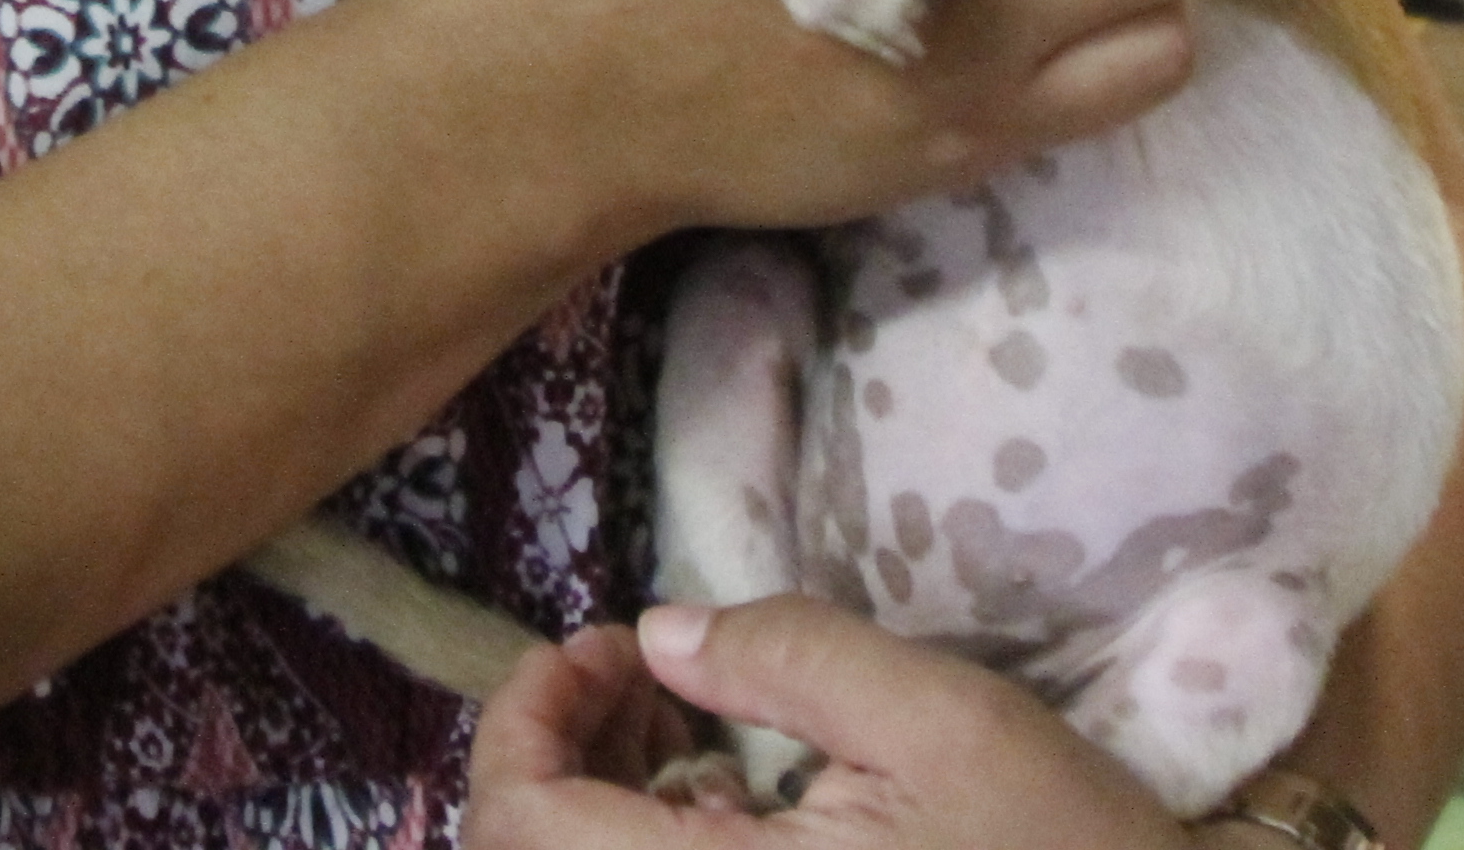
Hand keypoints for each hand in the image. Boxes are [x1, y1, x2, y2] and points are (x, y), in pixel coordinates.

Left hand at [468, 600, 1186, 845]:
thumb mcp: (938, 719)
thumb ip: (787, 658)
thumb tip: (659, 635)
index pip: (525, 824)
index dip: (524, 717)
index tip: (599, 643)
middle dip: (555, 751)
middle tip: (634, 669)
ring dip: (593, 801)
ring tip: (675, 719)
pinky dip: (650, 845)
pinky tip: (723, 797)